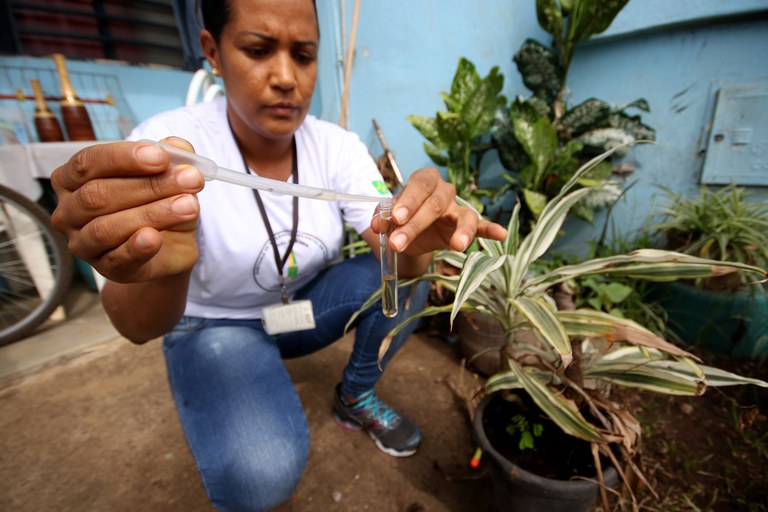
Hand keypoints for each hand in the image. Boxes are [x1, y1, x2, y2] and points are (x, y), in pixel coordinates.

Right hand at [50, 137, 204, 282]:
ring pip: (106, 227)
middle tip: (191, 179)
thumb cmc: (159, 202)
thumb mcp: (169, 175)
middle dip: (149, 185)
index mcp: (74, 179)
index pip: (89, 162)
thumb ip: (172, 156)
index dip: (124, 157)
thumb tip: (177, 146)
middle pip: (98, 194)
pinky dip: (136, 248)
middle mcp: (69, 211)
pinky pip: (118, 259)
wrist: (171, 245)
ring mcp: (83, 243)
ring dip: (153, 214)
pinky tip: (154, 238)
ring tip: (189, 206)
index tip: (160, 157)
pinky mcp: (106, 268)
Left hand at [377, 167, 506, 256]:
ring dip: (462, 232)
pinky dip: (491, 230)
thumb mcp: (388, 216)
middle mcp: (444, 191)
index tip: (396, 219)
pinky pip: (481, 226)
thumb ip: (383, 217)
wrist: (410, 233)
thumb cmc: (401, 217)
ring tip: (458, 246)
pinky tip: (501, 234)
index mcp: (425, 180)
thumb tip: (378, 225)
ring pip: (465, 216)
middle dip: (416, 224)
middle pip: (435, 204)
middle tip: (398, 241)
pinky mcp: (467, 226)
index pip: (419, 185)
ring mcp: (458, 208)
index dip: (408, 201)